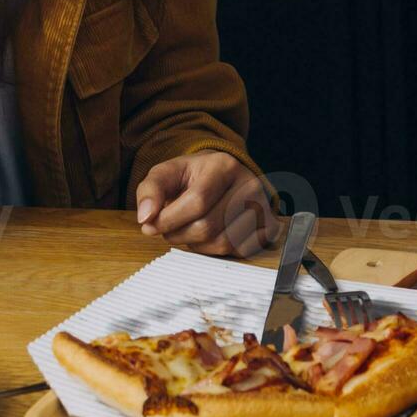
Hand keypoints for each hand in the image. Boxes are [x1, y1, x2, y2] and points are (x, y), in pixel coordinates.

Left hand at [134, 151, 276, 257]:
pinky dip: (217, 250)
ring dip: (198, 245)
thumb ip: (150, 191)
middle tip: (170, 229)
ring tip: (191, 230)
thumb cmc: (193, 178)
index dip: (169, 219)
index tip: (152, 225)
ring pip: (222, 243)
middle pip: (208, 227)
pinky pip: (238, 251)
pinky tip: (211, 236)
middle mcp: (249, 184)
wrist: (225, 177)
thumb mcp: (167, 174)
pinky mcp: (269, 226)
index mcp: (224, 165)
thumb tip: (146, 217)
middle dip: (180, 234)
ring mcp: (264, 207)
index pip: (196, 201)